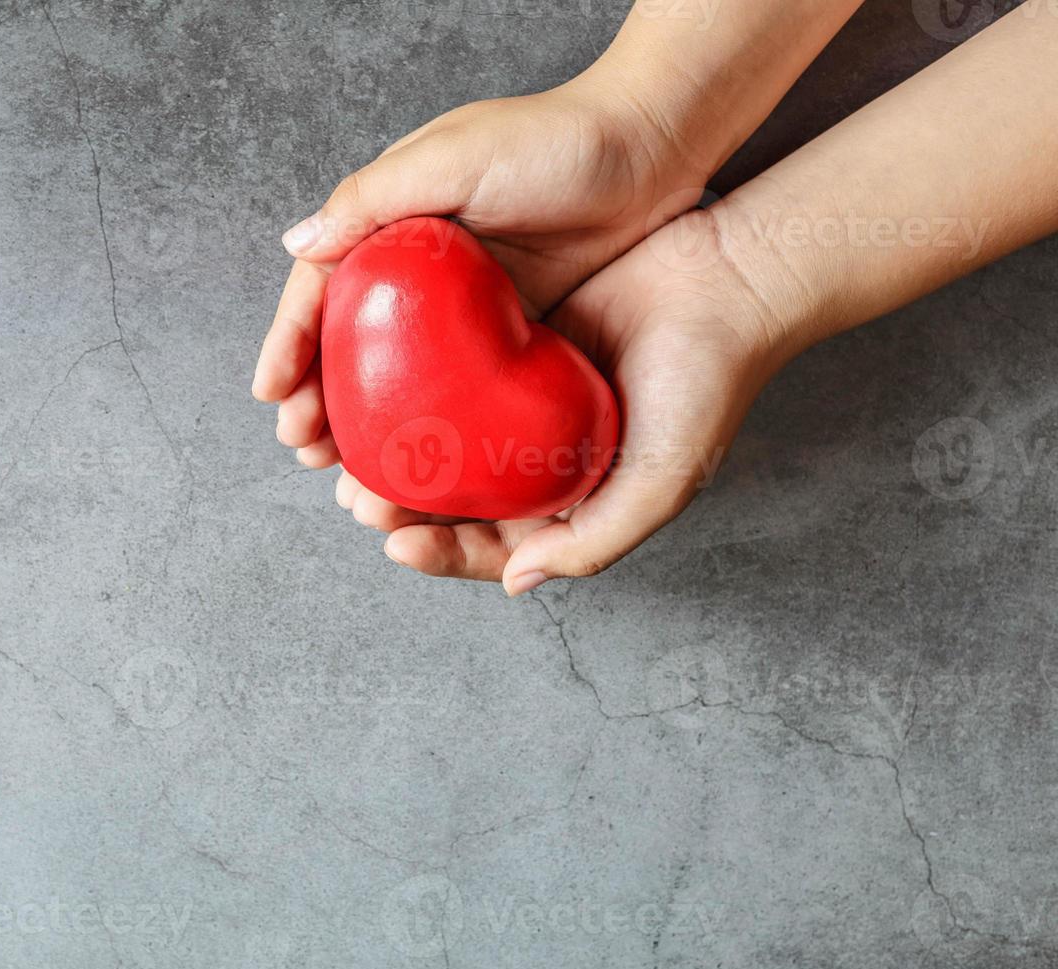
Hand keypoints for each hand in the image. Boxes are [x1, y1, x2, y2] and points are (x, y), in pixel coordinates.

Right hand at [251, 71, 717, 469]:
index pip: (321, 288)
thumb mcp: (455, 156)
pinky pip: (457, 388)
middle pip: (349, 345)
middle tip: (308, 451)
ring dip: (368, 426)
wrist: (655, 148)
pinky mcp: (509, 330)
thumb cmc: (556, 138)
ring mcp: (463, 305)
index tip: (273, 395)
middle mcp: (417, 267)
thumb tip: (296, 245)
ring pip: (398, 377)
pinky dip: (431, 426)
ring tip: (350, 473)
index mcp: (391, 222)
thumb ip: (374, 197)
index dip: (290, 341)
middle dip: (319, 400)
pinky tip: (420, 462)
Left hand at [355, 208, 785, 592]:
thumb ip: (594, 541)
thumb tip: (516, 580)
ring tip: (352, 460)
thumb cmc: (706, 383)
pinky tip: (378, 391)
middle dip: (404, 509)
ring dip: (397, 456)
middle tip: (360, 501)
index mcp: (573, 503)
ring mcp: (523, 404)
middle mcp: (542, 460)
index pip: (496, 546)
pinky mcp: (513, 347)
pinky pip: (452, 375)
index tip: (399, 544)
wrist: (725, 279)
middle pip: (457, 500)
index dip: (445, 554)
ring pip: (445, 442)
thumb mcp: (661, 480)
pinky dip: (415, 389)